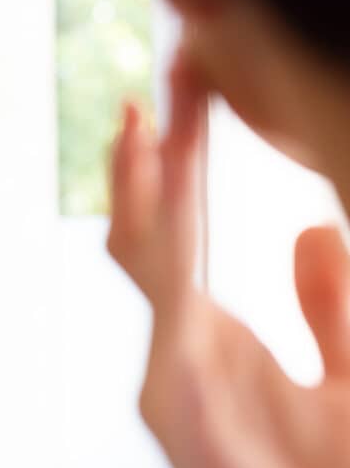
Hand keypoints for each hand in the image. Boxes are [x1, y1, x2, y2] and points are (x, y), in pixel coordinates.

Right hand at [107, 52, 349, 467]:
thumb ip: (329, 311)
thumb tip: (312, 232)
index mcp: (208, 346)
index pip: (179, 233)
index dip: (175, 167)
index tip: (186, 102)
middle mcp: (177, 351)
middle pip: (145, 231)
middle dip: (151, 154)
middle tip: (173, 77)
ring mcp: (170, 370)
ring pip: (140, 250)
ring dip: (145, 175)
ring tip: (156, 114)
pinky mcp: (175, 389)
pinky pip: (166, 285)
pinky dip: (161, 218)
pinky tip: (166, 167)